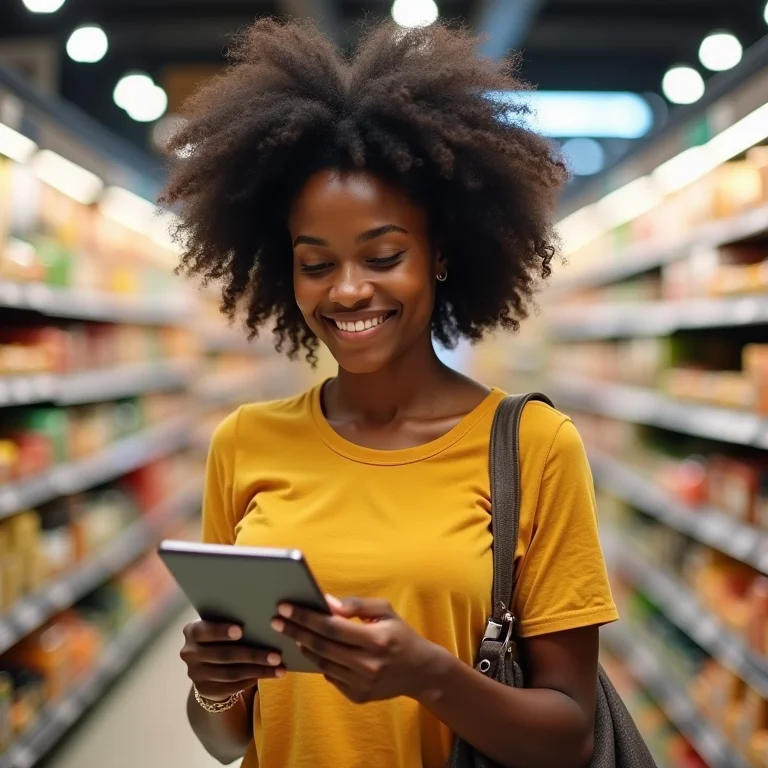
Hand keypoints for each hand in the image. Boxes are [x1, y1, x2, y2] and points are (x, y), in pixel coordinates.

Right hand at [181, 620, 285, 702]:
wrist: (207, 664)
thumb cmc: (221, 636)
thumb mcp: (220, 626)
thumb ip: (232, 621)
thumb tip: (264, 617)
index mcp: (192, 631)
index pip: (205, 631)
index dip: (221, 631)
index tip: (240, 630)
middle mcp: (189, 653)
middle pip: (224, 655)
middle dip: (253, 655)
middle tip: (276, 655)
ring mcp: (196, 674)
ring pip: (231, 673)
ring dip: (258, 670)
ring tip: (279, 667)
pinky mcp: (206, 690)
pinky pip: (232, 686)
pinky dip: (252, 679)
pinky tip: (268, 675)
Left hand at [271, 596, 444, 703]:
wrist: (420, 672)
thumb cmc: (399, 634)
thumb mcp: (385, 611)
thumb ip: (355, 605)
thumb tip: (326, 602)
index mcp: (376, 640)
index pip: (331, 627)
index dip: (305, 617)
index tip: (284, 607)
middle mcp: (368, 665)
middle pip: (321, 646)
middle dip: (295, 631)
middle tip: (277, 620)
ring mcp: (362, 684)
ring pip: (322, 663)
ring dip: (303, 647)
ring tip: (292, 633)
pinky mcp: (357, 696)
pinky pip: (330, 676)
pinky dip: (319, 662)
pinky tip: (312, 649)